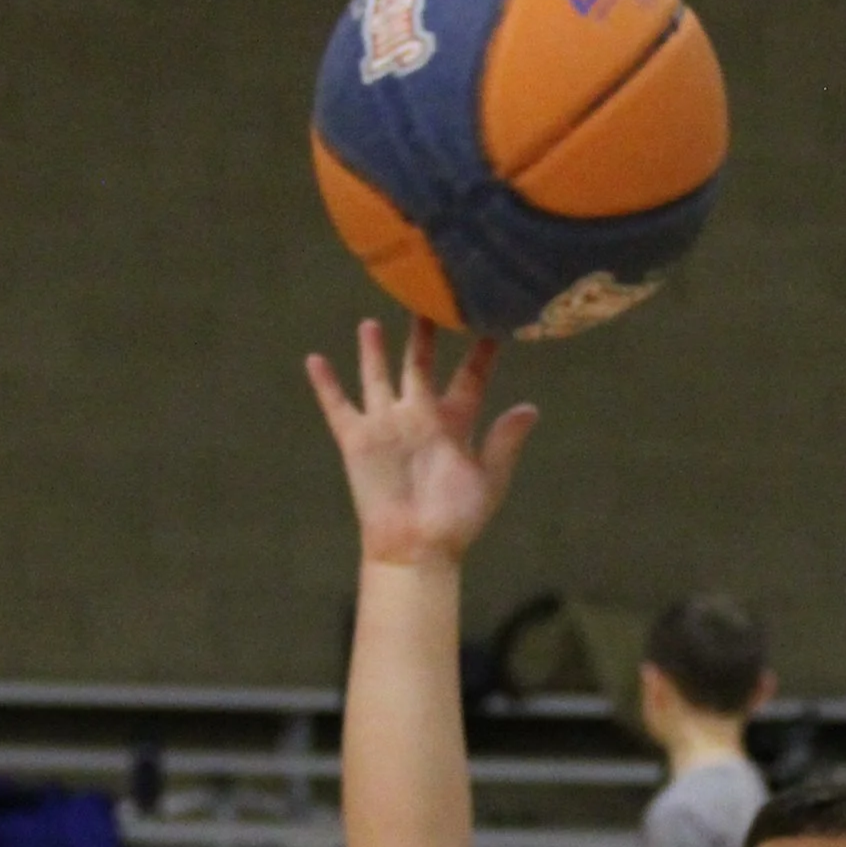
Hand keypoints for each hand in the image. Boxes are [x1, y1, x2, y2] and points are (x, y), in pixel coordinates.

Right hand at [305, 318, 538, 567]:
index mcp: (455, 423)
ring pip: (379, 377)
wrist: (416, 547)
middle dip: (424, 335)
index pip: (470, 378)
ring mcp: (387, 425)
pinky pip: (338, 406)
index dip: (481, 352)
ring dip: (374, 351)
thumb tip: (531, 408)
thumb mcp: (489, 478)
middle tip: (429, 300)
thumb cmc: (456, 519)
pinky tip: (314, 358)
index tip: (494, 321)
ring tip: (370, 322)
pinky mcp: (357, 440)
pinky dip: (325, 384)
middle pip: (421, 365)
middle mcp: (420, 417)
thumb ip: (505, 441)